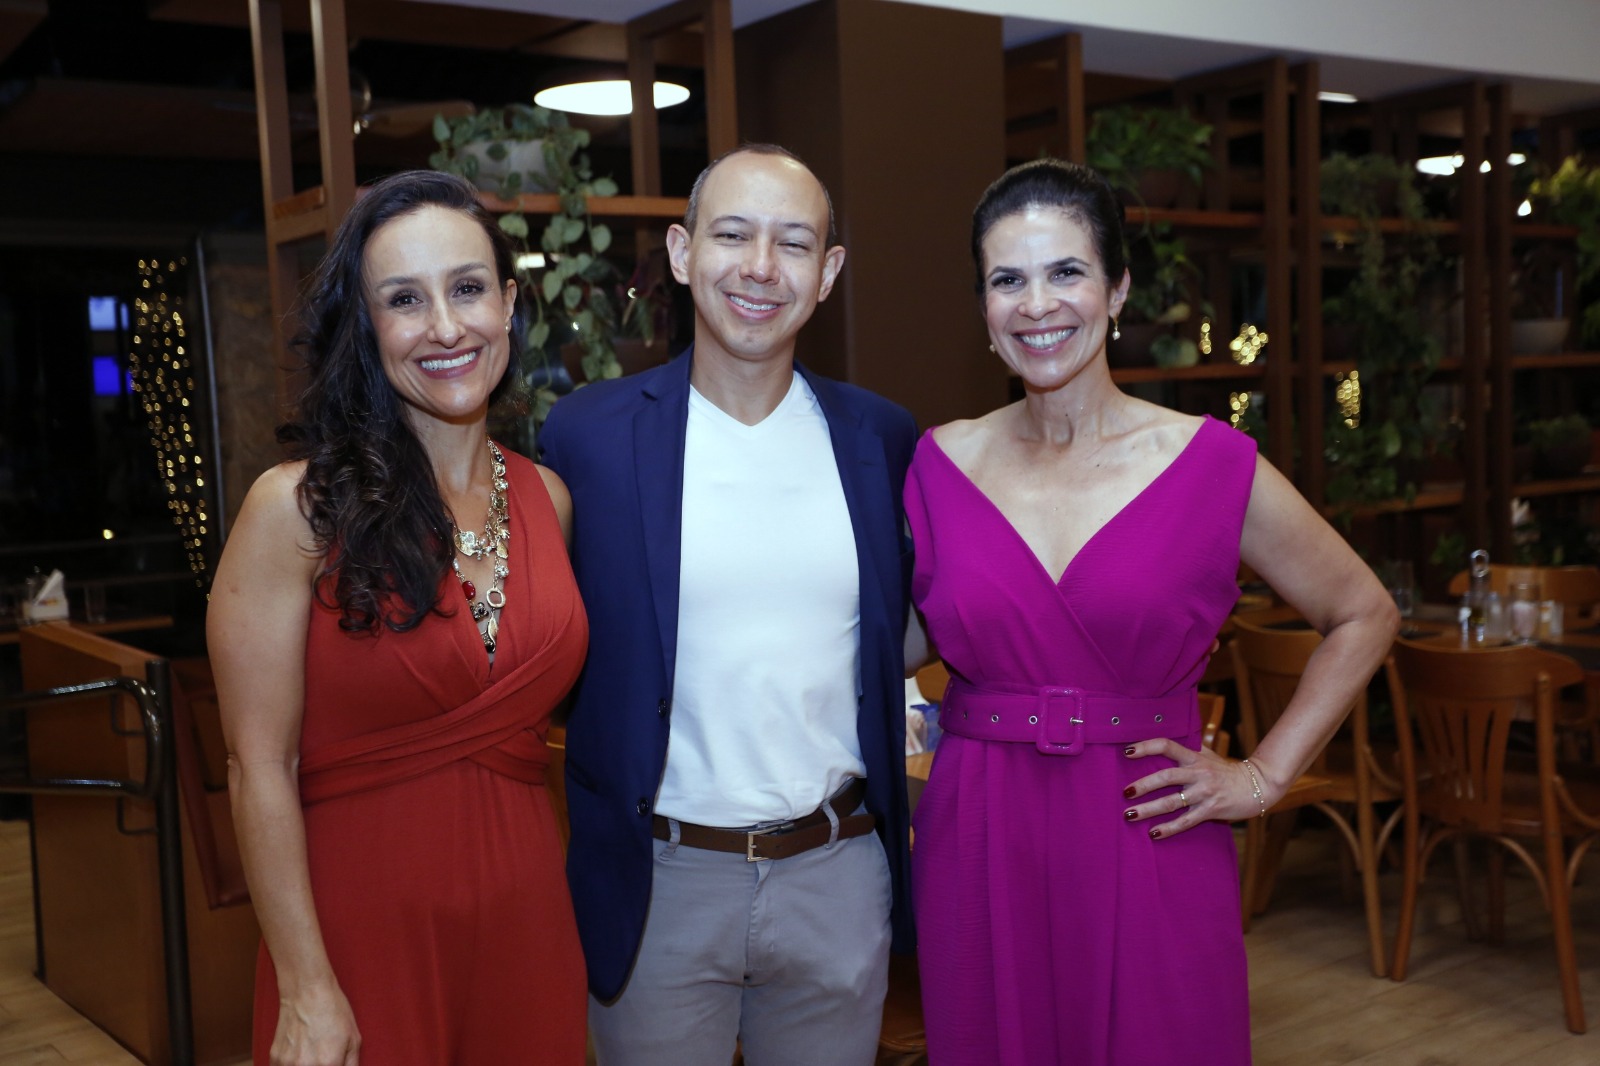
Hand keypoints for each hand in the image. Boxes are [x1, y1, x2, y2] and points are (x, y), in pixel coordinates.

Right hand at [271, 981, 360, 1065]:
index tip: (333, 1064)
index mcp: (329, 1063)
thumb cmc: (333, 1011)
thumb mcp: (354, 1038)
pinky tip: (299, 1056)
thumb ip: (351, 1065)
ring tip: (310, 1056)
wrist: (307, 991)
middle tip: (322, 1058)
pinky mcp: (275, 1058)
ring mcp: (287, 1064)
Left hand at [1120, 739, 1266, 838]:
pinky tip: (1153, 833)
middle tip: (1125, 792)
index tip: (1127, 752)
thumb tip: (1161, 744)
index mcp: (1195, 757)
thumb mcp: (1208, 755)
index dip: (1146, 747)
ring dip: (1149, 809)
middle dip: (1143, 784)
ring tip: (1130, 815)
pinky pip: (1186, 821)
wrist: (1258, 785)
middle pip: (1166, 776)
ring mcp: (1204, 792)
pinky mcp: (1211, 810)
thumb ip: (1188, 750)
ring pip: (1172, 801)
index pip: (1167, 746)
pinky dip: (1169, 828)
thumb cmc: (1226, 770)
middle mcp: (1198, 773)